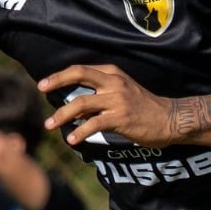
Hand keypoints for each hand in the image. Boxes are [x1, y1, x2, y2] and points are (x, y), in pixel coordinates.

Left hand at [39, 64, 176, 148]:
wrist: (170, 119)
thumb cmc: (144, 108)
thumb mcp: (122, 93)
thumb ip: (99, 97)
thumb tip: (74, 108)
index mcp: (113, 73)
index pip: (81, 69)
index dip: (60, 75)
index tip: (43, 84)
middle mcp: (114, 82)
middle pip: (79, 75)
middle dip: (56, 81)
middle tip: (40, 89)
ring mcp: (117, 99)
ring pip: (81, 102)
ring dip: (62, 114)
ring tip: (50, 125)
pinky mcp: (121, 117)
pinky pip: (94, 124)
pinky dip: (80, 132)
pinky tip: (72, 140)